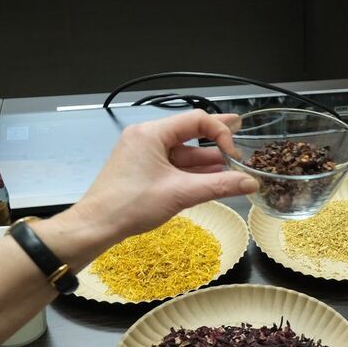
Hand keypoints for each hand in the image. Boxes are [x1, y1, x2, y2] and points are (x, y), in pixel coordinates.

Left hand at [68, 110, 257, 246]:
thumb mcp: (180, 194)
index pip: (196, 120)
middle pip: (188, 131)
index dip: (221, 133)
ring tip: (231, 165)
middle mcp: (146, 137)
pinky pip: (172, 163)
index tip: (234, 155)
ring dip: (205, 158)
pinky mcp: (142, 168)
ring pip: (182, 151)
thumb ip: (219, 186)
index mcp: (151, 133)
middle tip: (240, 130)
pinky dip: (191, 170)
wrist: (97, 226)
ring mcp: (143, 153)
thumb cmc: (131, 205)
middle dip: (215, 135)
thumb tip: (250, 183)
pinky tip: (210, 176)